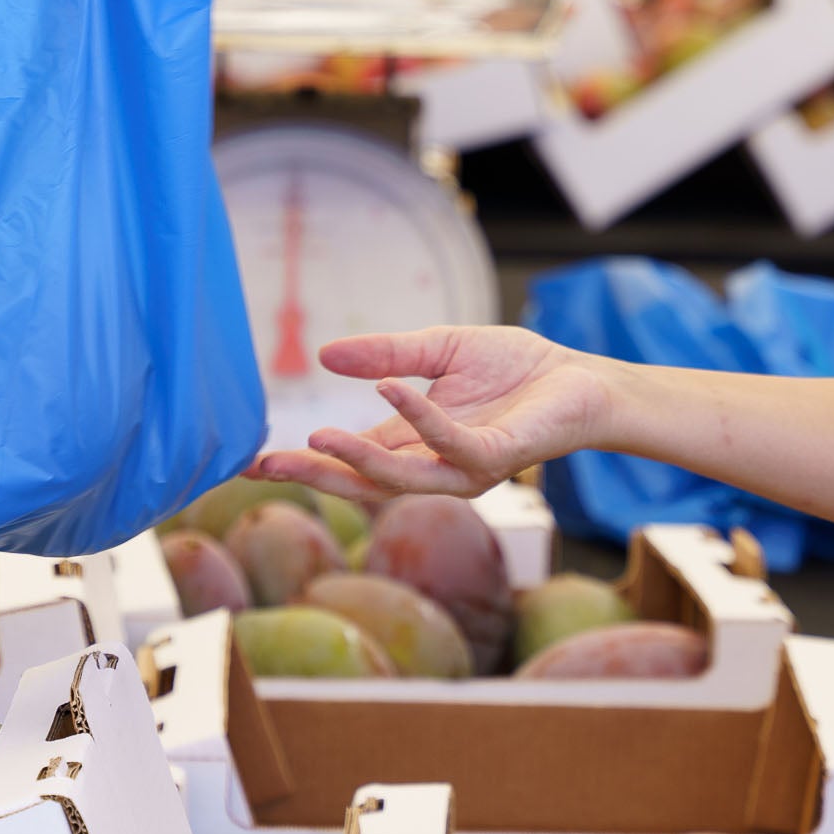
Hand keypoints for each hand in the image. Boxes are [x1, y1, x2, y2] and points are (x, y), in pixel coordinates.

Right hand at [249, 325, 615, 501]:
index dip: (306, 462)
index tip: (254, 461)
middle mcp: (435, 468)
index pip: (351, 461)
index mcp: (414, 446)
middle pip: (363, 483)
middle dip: (314, 477)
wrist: (578, 377)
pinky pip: (450, 440)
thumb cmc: (514, 369)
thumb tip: (325, 356)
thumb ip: (385, 355)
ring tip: (316, 438)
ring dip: (357, 459)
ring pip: (400, 477)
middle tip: (265, 467)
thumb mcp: (438, 350)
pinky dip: (420, 416)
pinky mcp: (498, 455)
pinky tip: (392, 389)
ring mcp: (465, 467)